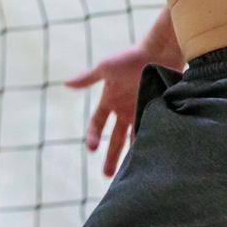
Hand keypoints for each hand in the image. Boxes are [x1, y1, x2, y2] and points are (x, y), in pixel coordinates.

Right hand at [66, 44, 154, 176]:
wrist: (160, 51)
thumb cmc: (131, 57)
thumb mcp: (107, 67)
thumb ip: (88, 78)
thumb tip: (66, 84)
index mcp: (109, 100)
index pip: (97, 124)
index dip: (94, 136)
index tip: (92, 148)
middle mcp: (124, 110)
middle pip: (115, 139)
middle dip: (111, 156)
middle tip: (108, 176)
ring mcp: (141, 112)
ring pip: (134, 139)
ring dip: (132, 155)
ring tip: (131, 172)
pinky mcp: (157, 111)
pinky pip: (152, 131)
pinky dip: (150, 143)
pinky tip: (150, 157)